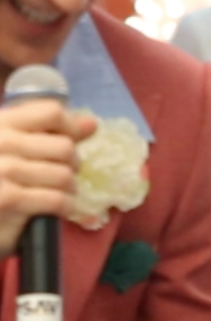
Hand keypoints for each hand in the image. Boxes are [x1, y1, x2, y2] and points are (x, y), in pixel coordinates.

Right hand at [0, 101, 97, 258]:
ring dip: (69, 187)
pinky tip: (61, 208)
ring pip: (63, 175)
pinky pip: (55, 199)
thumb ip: (51, 131)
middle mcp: (1, 141)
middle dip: (73, 164)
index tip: (73, 139)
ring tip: (61, 192)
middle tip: (64, 174)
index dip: (71, 126)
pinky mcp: (6, 199)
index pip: (51, 112)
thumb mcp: (15, 147)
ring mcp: (2, 170)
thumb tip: (92, 124)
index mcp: (2, 122)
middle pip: (64, 147)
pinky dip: (66, 205)